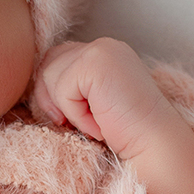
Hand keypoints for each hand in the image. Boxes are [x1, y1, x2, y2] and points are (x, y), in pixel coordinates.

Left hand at [31, 37, 170, 161]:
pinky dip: (76, 115)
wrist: (156, 147)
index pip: (58, 59)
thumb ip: (74, 87)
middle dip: (50, 97)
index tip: (68, 120)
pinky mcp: (96, 64)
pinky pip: (62, 90)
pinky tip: (99, 125)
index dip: (55, 92)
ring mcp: (101, 51)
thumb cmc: (126, 135)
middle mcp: (104, 46)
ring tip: (93, 124)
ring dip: (66, 109)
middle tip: (70, 125)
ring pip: (50, 75)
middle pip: (49, 62)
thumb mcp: (94, 103)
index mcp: (105, 53)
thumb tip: (37, 86)